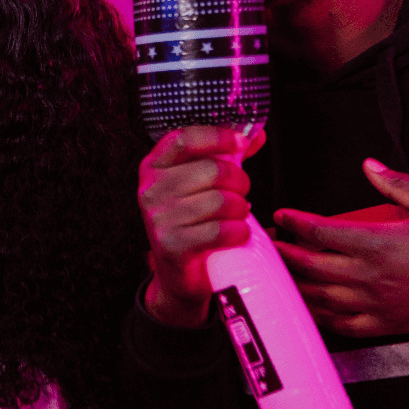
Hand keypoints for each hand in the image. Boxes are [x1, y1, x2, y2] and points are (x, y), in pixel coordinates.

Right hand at [138, 126, 264, 326]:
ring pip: (221, 201)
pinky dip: (239, 232)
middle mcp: (151, 190)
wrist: (178, 274)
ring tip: (237, 215)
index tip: (241, 142)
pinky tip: (236, 234)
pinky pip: (222, 231)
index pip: (185, 138)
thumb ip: (225, 156)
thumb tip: (257, 134)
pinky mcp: (173, 246)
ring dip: (241, 209)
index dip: (218, 136)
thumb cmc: (192, 221)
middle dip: (239, 181)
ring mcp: (159, 219)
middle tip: (241, 193)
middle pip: (212, 170)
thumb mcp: (199, 185)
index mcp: (153, 167)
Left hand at [274, 158, 408, 337]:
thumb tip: (371, 166)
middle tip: (268, 243)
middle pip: (309, 263)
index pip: (319, 231)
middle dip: (283, 251)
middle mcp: (370, 275)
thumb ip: (398, 183)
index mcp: (378, 243)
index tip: (281, 216)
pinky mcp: (385, 324)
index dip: (293, 222)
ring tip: (279, 272)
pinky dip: (320, 314)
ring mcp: (375, 302)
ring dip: (294, 282)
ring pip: (319, 295)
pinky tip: (311, 305)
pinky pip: (341, 323)